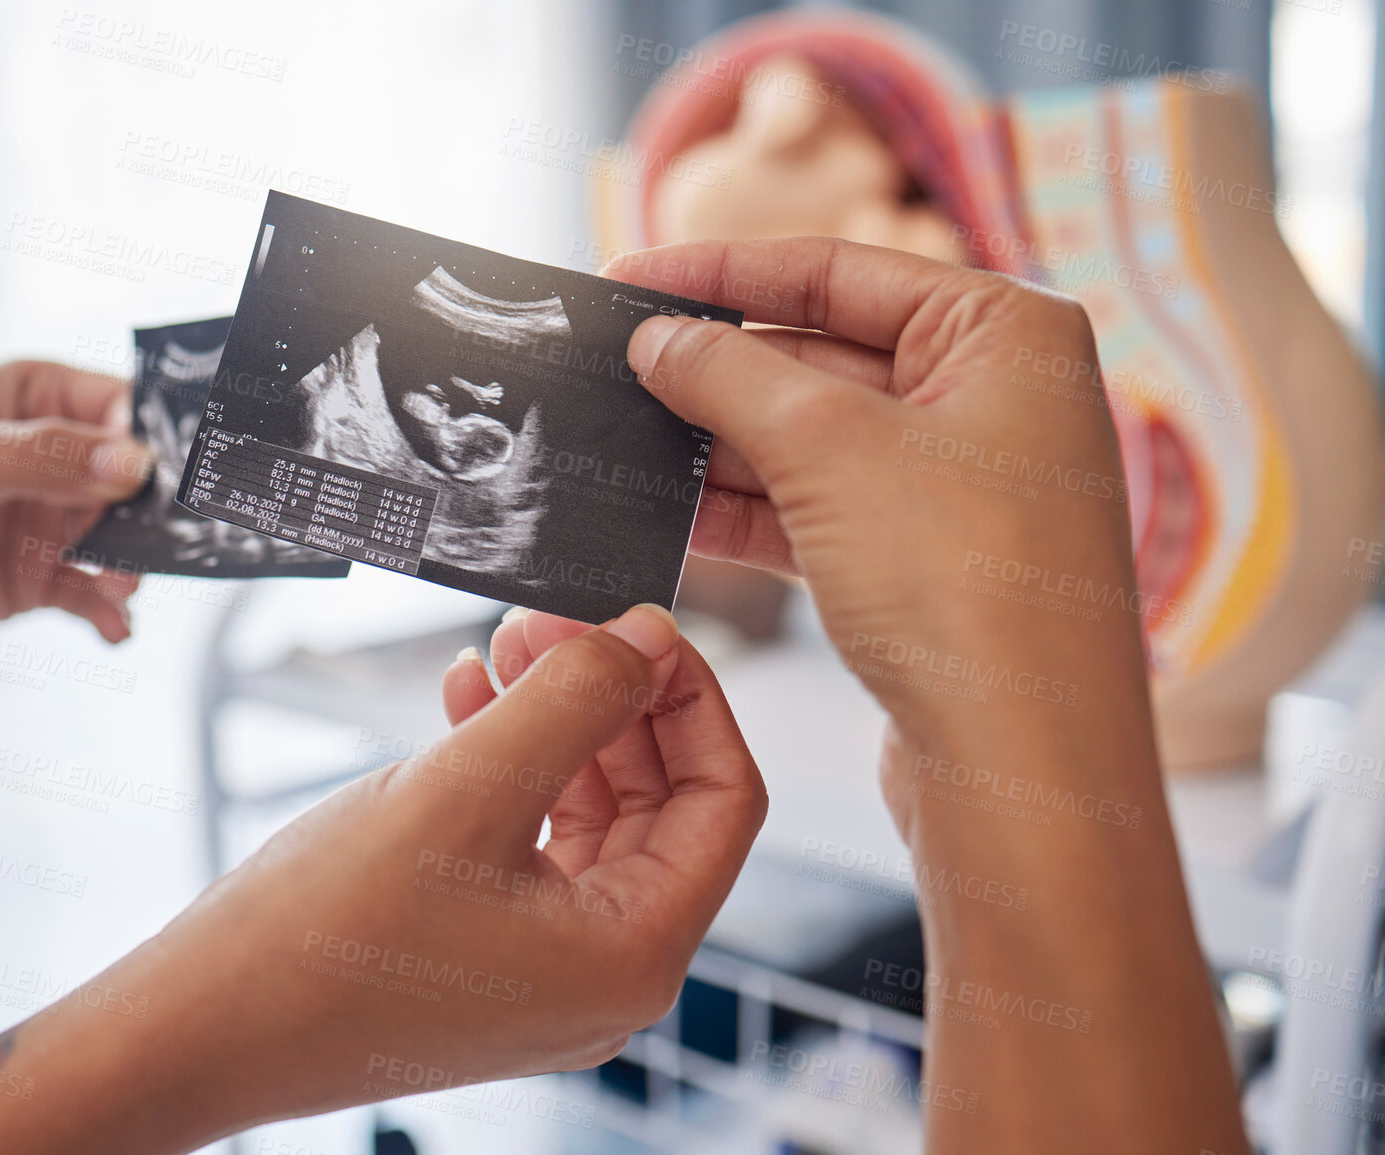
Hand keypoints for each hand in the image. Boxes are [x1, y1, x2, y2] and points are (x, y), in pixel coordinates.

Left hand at [0, 361, 151, 750]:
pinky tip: (112, 628)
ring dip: (136, 565)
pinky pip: (97, 595)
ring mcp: (52, 520)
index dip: (159, 436)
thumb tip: (134, 463)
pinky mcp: (42, 580)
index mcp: (38, 397)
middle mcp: (57, 456)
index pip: (125, 406)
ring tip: (121, 586)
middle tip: (164, 544)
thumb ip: (45, 459)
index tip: (181, 475)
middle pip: (139, 480)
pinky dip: (111, 612)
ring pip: (126, 540)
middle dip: (158, 513)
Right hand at [0, 604, 766, 1154]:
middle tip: (549, 621)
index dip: (693, 698)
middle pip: (658, 802)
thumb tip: (644, 639)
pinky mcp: (490, 955)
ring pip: (591, 814)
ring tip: (502, 644)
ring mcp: (547, 969)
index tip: (641, 624)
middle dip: (609, 698)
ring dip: (555, 722)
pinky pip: (531, 841)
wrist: (203, 1025)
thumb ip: (572, 702)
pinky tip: (464, 700)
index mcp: (633, 954)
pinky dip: (510, 767)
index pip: (724, 801)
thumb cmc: (322, 936)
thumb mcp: (465, 790)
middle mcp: (606, 973)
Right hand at [604, 238, 1140, 839]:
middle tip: (611, 368)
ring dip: (717, 445)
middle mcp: (995, 399)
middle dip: (712, 368)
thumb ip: (729, 377)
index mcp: (1008, 333)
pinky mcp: (927, 562)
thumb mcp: (828, 450)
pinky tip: (668, 512)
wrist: (1022, 768)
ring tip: (620, 439)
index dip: (718, 274)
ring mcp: (962, 486)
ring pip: (811, 441)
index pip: (837, 273)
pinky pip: (818, 511)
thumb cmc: (968, 589)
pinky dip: (746, 512)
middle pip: (820, 354)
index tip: (626, 280)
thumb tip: (657, 339)